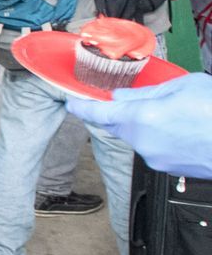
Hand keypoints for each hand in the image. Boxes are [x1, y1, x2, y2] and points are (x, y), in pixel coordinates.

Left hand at [67, 74, 211, 178]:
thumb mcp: (183, 86)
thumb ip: (147, 93)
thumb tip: (122, 96)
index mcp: (142, 117)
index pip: (99, 114)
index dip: (82, 107)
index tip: (72, 103)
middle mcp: (144, 141)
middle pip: (118, 126)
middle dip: (120, 113)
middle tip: (133, 98)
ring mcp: (156, 158)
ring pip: (137, 137)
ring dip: (146, 124)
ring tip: (178, 113)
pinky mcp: (168, 168)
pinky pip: (154, 148)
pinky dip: (160, 136)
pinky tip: (183, 128)